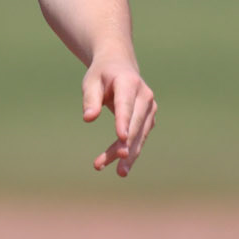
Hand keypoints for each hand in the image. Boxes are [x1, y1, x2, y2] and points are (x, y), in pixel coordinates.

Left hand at [82, 53, 156, 177]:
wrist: (119, 66)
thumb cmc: (101, 75)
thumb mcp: (91, 82)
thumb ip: (90, 99)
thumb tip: (89, 118)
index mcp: (128, 82)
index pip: (126, 104)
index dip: (123, 121)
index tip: (121, 137)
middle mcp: (144, 95)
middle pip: (135, 124)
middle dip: (126, 144)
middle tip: (116, 163)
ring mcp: (150, 107)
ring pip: (139, 134)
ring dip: (128, 153)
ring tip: (119, 172)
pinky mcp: (149, 118)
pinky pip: (140, 137)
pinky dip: (130, 151)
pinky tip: (121, 167)